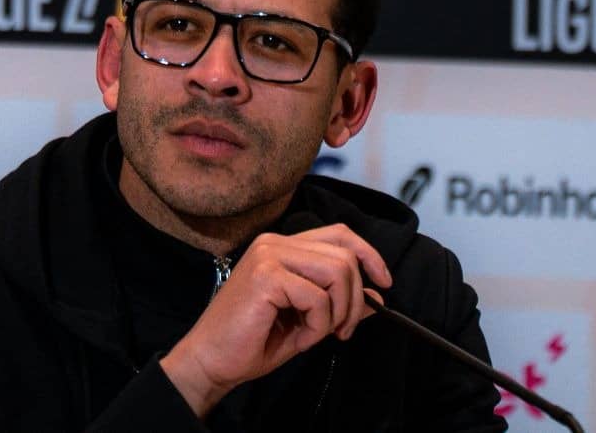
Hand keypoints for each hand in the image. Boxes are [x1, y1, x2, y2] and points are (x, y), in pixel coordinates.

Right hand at [159, 223, 391, 417]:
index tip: (383, 285)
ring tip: (317, 334)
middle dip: (355, 298)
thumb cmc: (252, 341)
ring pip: (338, 271)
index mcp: (281, 247)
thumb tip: (377, 298)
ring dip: (338, 313)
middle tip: (343, 330)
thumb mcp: (306, 320)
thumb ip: (338, 302)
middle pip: (345, 254)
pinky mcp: (266, 277)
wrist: (211, 361)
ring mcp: (269, 256)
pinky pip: (317, 298)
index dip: (369, 255)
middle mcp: (275, 243)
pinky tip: (298, 339)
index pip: (339, 234)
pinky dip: (317, 326)